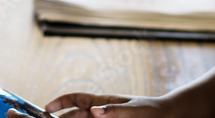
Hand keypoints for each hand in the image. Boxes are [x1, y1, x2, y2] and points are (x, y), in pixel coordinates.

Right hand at [40, 92, 172, 117]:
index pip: (76, 99)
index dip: (60, 102)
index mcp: (103, 101)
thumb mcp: (135, 110)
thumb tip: (94, 111)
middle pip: (74, 115)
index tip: (46, 108)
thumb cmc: (152, 110)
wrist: (168, 116)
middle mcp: (100, 112)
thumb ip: (114, 111)